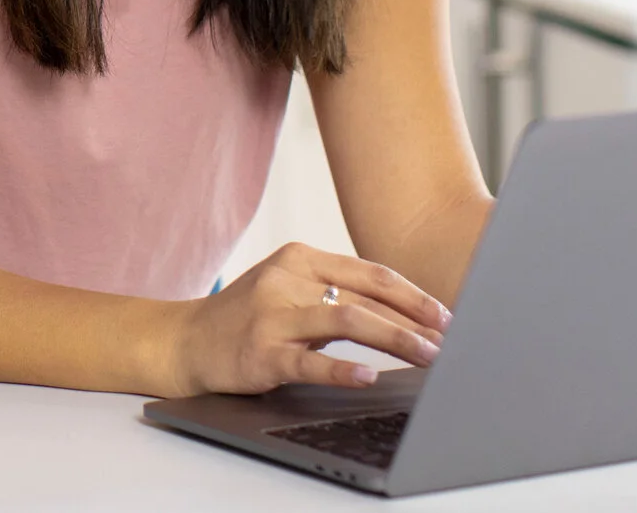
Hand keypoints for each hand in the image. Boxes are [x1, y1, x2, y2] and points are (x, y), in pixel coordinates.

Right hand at [165, 242, 450, 397]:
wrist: (187, 340)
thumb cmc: (249, 317)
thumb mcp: (290, 291)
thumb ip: (336, 295)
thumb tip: (405, 316)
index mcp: (301, 258)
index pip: (371, 273)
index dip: (414, 295)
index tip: (446, 317)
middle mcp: (288, 279)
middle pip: (366, 296)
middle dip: (415, 320)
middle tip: (449, 341)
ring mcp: (273, 315)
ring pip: (346, 320)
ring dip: (395, 339)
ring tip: (427, 358)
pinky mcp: (261, 352)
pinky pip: (308, 361)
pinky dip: (341, 369)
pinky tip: (367, 376)